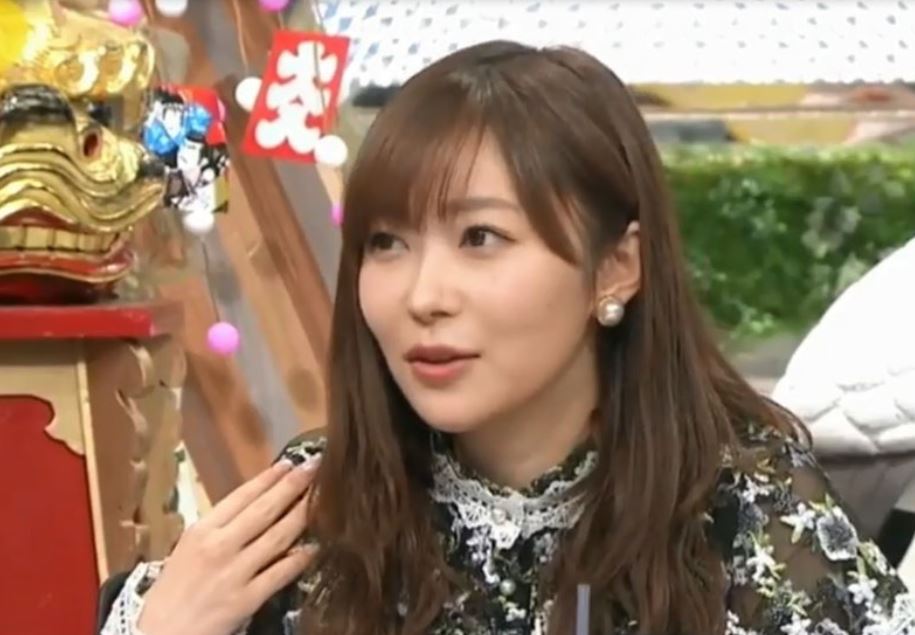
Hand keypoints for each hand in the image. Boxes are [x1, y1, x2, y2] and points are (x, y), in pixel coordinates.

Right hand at [137, 459, 316, 634]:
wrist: (158, 632)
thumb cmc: (174, 588)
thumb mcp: (190, 547)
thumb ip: (220, 526)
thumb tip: (257, 502)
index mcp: (202, 529)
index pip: (242, 496)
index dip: (269, 478)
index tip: (290, 462)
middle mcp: (219, 545)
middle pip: (264, 510)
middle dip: (293, 485)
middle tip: (315, 466)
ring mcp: (234, 572)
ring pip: (278, 536)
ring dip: (303, 513)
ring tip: (324, 497)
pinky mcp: (246, 599)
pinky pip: (281, 572)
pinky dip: (300, 557)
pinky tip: (316, 545)